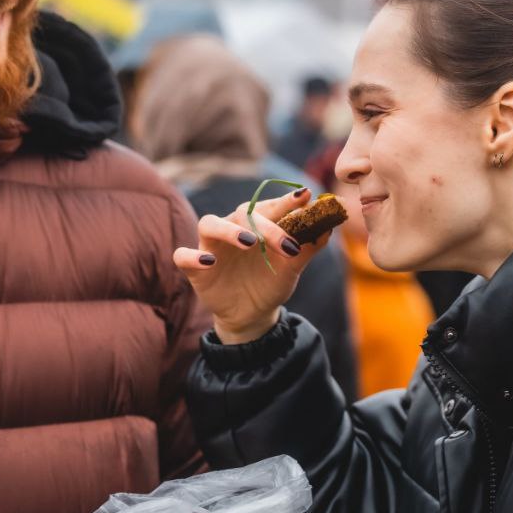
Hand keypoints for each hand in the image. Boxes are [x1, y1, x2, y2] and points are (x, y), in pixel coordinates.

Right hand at [173, 188, 330, 343]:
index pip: (269, 205)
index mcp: (257, 223)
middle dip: (266, 225)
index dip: (286, 200)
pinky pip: (184, 256)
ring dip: (228, 230)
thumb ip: (308, 246)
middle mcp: (232, 228)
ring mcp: (211, 246)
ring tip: (249, 242)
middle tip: (287, 243)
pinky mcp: (195, 268)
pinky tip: (209, 262)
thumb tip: (328, 226)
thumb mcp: (292, 268)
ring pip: (209, 224)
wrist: (252, 315)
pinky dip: (194, 256)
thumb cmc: (271, 282)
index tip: (305, 197)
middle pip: (242, 213)